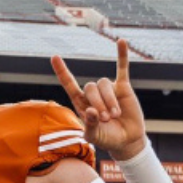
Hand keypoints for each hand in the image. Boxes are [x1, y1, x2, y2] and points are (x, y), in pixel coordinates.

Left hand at [51, 39, 145, 160]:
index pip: (69, 84)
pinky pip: (122, 69)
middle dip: (98, 103)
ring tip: (115, 115)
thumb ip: (90, 125)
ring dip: (109, 100)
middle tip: (106, 119)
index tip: (54, 57)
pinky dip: (122, 56)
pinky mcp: (123, 87)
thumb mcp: (94, 136)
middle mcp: (93, 94)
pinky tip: (121, 42)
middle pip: (90, 87)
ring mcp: (108, 89)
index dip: (62, 72)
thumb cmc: (107, 138)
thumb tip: (91, 111)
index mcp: (81, 103)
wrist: (127, 140)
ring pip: (104, 84)